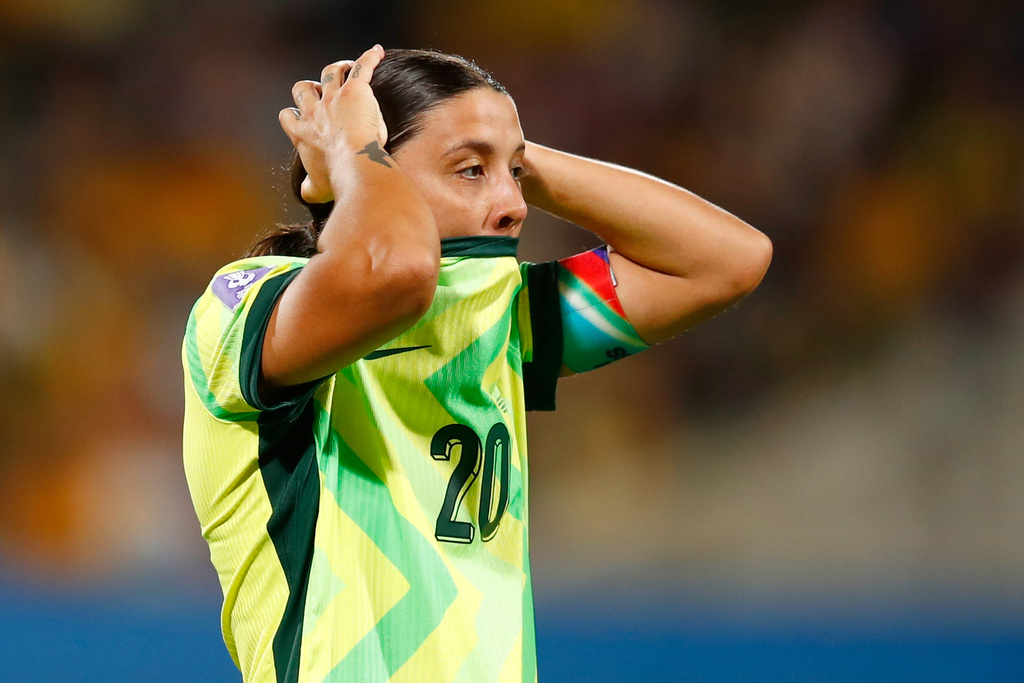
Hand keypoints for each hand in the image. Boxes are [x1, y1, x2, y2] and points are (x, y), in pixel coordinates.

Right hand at [279, 45, 387, 203]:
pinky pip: (362, 67)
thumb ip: (309, 188)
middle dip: (310, 88)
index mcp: (303, 134)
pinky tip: (378, 51)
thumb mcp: (318, 189)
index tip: (302, 118)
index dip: (294, 115)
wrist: (355, 165)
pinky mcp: (355, 90)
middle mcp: (314, 112)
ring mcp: (334, 98)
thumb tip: (305, 194)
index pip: (288, 116)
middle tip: (322, 92)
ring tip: (346, 69)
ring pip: (329, 72)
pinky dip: (370, 57)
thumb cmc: (338, 179)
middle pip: (302, 89)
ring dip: (337, 69)